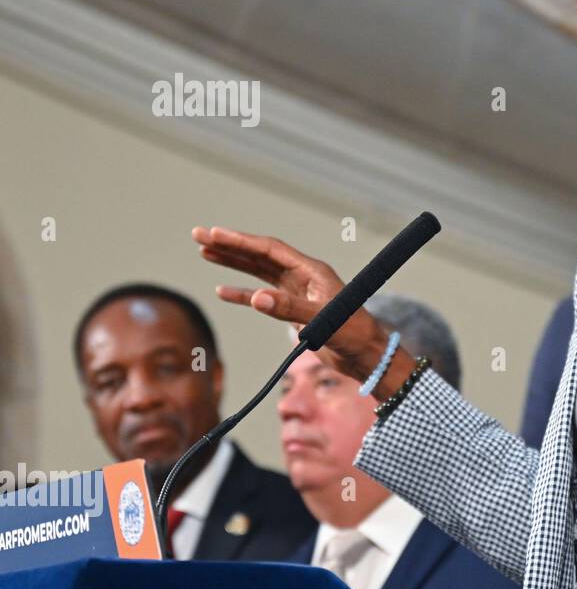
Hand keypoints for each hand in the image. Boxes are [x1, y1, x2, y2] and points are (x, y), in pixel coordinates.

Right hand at [191, 226, 392, 383]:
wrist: (366, 355)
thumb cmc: (353, 333)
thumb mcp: (322, 320)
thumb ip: (289, 309)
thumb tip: (256, 298)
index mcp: (311, 271)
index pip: (269, 249)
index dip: (240, 241)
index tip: (214, 234)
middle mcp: (302, 277)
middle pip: (259, 255)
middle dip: (230, 245)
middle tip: (199, 235)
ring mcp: (297, 292)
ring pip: (259, 273)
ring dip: (233, 263)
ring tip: (205, 253)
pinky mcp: (294, 310)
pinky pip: (262, 298)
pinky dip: (242, 293)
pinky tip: (222, 291)